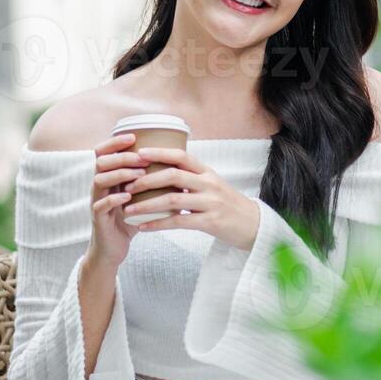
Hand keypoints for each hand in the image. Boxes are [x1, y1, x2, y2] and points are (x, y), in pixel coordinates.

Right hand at [84, 132, 145, 268]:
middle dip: (122, 157)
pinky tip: (127, 196)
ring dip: (119, 174)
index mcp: (109, 177)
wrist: (115, 248)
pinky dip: (114, 199)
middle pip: (100, 162)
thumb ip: (154, 181)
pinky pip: (100, 205)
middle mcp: (100, 186)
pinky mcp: (98, 219)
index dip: (115, 142)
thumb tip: (183, 166)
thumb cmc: (131, 219)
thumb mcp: (143, 196)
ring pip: (99, 180)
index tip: (133, 136)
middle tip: (141, 158)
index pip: (105, 152)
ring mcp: (97, 201)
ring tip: (138, 174)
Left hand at [121, 146, 261, 250]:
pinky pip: (179, 222)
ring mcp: (210, 203)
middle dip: (147, 179)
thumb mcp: (212, 185)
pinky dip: (158, 224)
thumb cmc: (227, 205)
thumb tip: (161, 172)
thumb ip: (191, 178)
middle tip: (127, 184)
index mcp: (207, 172)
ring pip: (173, 199)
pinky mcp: (210, 222)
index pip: (181, 156)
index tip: (138, 154)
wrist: (253, 225)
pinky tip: (143, 227)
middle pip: (173, 175)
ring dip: (147, 204)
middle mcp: (209, 184)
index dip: (159, 153)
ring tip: (128, 209)